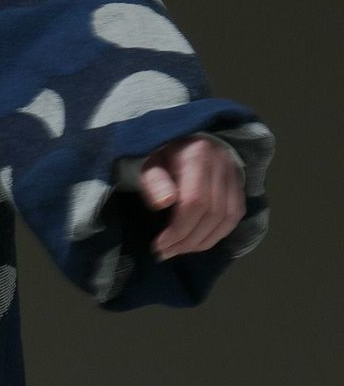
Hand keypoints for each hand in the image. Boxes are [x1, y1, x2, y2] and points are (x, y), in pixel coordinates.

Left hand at [138, 135, 245, 259]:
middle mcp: (221, 163)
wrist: (183, 133)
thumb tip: (163, 204)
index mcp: (197, 156)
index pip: (195, 202)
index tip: (159, 245)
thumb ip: (153, 181)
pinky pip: (236, 214)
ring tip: (181, 249)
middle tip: (167, 252)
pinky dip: (219, 232)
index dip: (179, 229)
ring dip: (204, 241)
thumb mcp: (148, 161)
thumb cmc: (160, 150)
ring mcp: (234, 172)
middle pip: (213, 213)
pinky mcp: (239, 181)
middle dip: (188, 240)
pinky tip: (199, 240)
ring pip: (228, 217)